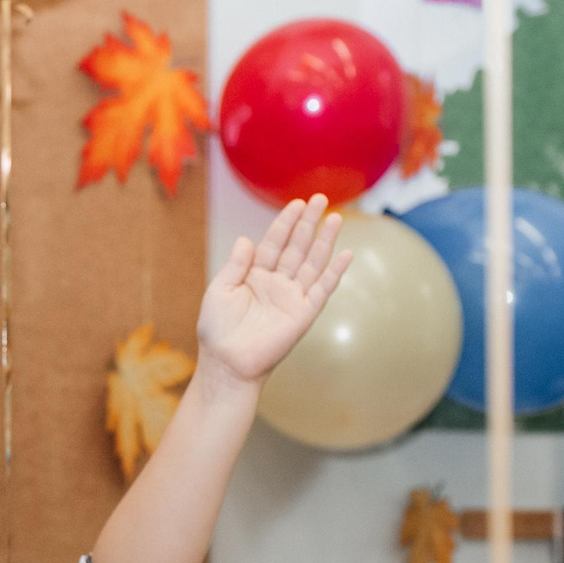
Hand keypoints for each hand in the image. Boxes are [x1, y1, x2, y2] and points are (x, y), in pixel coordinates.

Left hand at [197, 195, 354, 385]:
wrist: (227, 363)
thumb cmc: (218, 330)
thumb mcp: (219, 291)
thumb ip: (235, 265)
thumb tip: (246, 239)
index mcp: (255, 275)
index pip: (274, 242)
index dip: (286, 223)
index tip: (297, 203)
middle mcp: (276, 283)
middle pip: (297, 247)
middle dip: (308, 223)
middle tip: (321, 199)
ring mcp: (292, 297)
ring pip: (312, 262)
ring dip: (325, 241)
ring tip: (336, 217)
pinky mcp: (303, 313)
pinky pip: (322, 289)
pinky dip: (334, 273)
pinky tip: (345, 255)